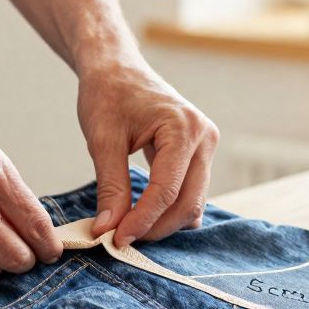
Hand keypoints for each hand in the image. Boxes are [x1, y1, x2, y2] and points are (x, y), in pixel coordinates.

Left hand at [78, 62, 218, 246]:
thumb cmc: (107, 94)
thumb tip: (108, 230)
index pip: (167, 191)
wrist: (116, 68)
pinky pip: (189, 192)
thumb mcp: (102, 140)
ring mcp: (206, 146)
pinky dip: (168, 210)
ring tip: (127, 230)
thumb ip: (110, 187)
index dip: (141, 221)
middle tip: (120, 240)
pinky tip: (142, 217)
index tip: (115, 240)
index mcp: (183, 128)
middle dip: (155, 227)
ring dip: (162, 222)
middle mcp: (204, 137)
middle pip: (188, 203)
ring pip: (192, 202)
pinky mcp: (199, 154)